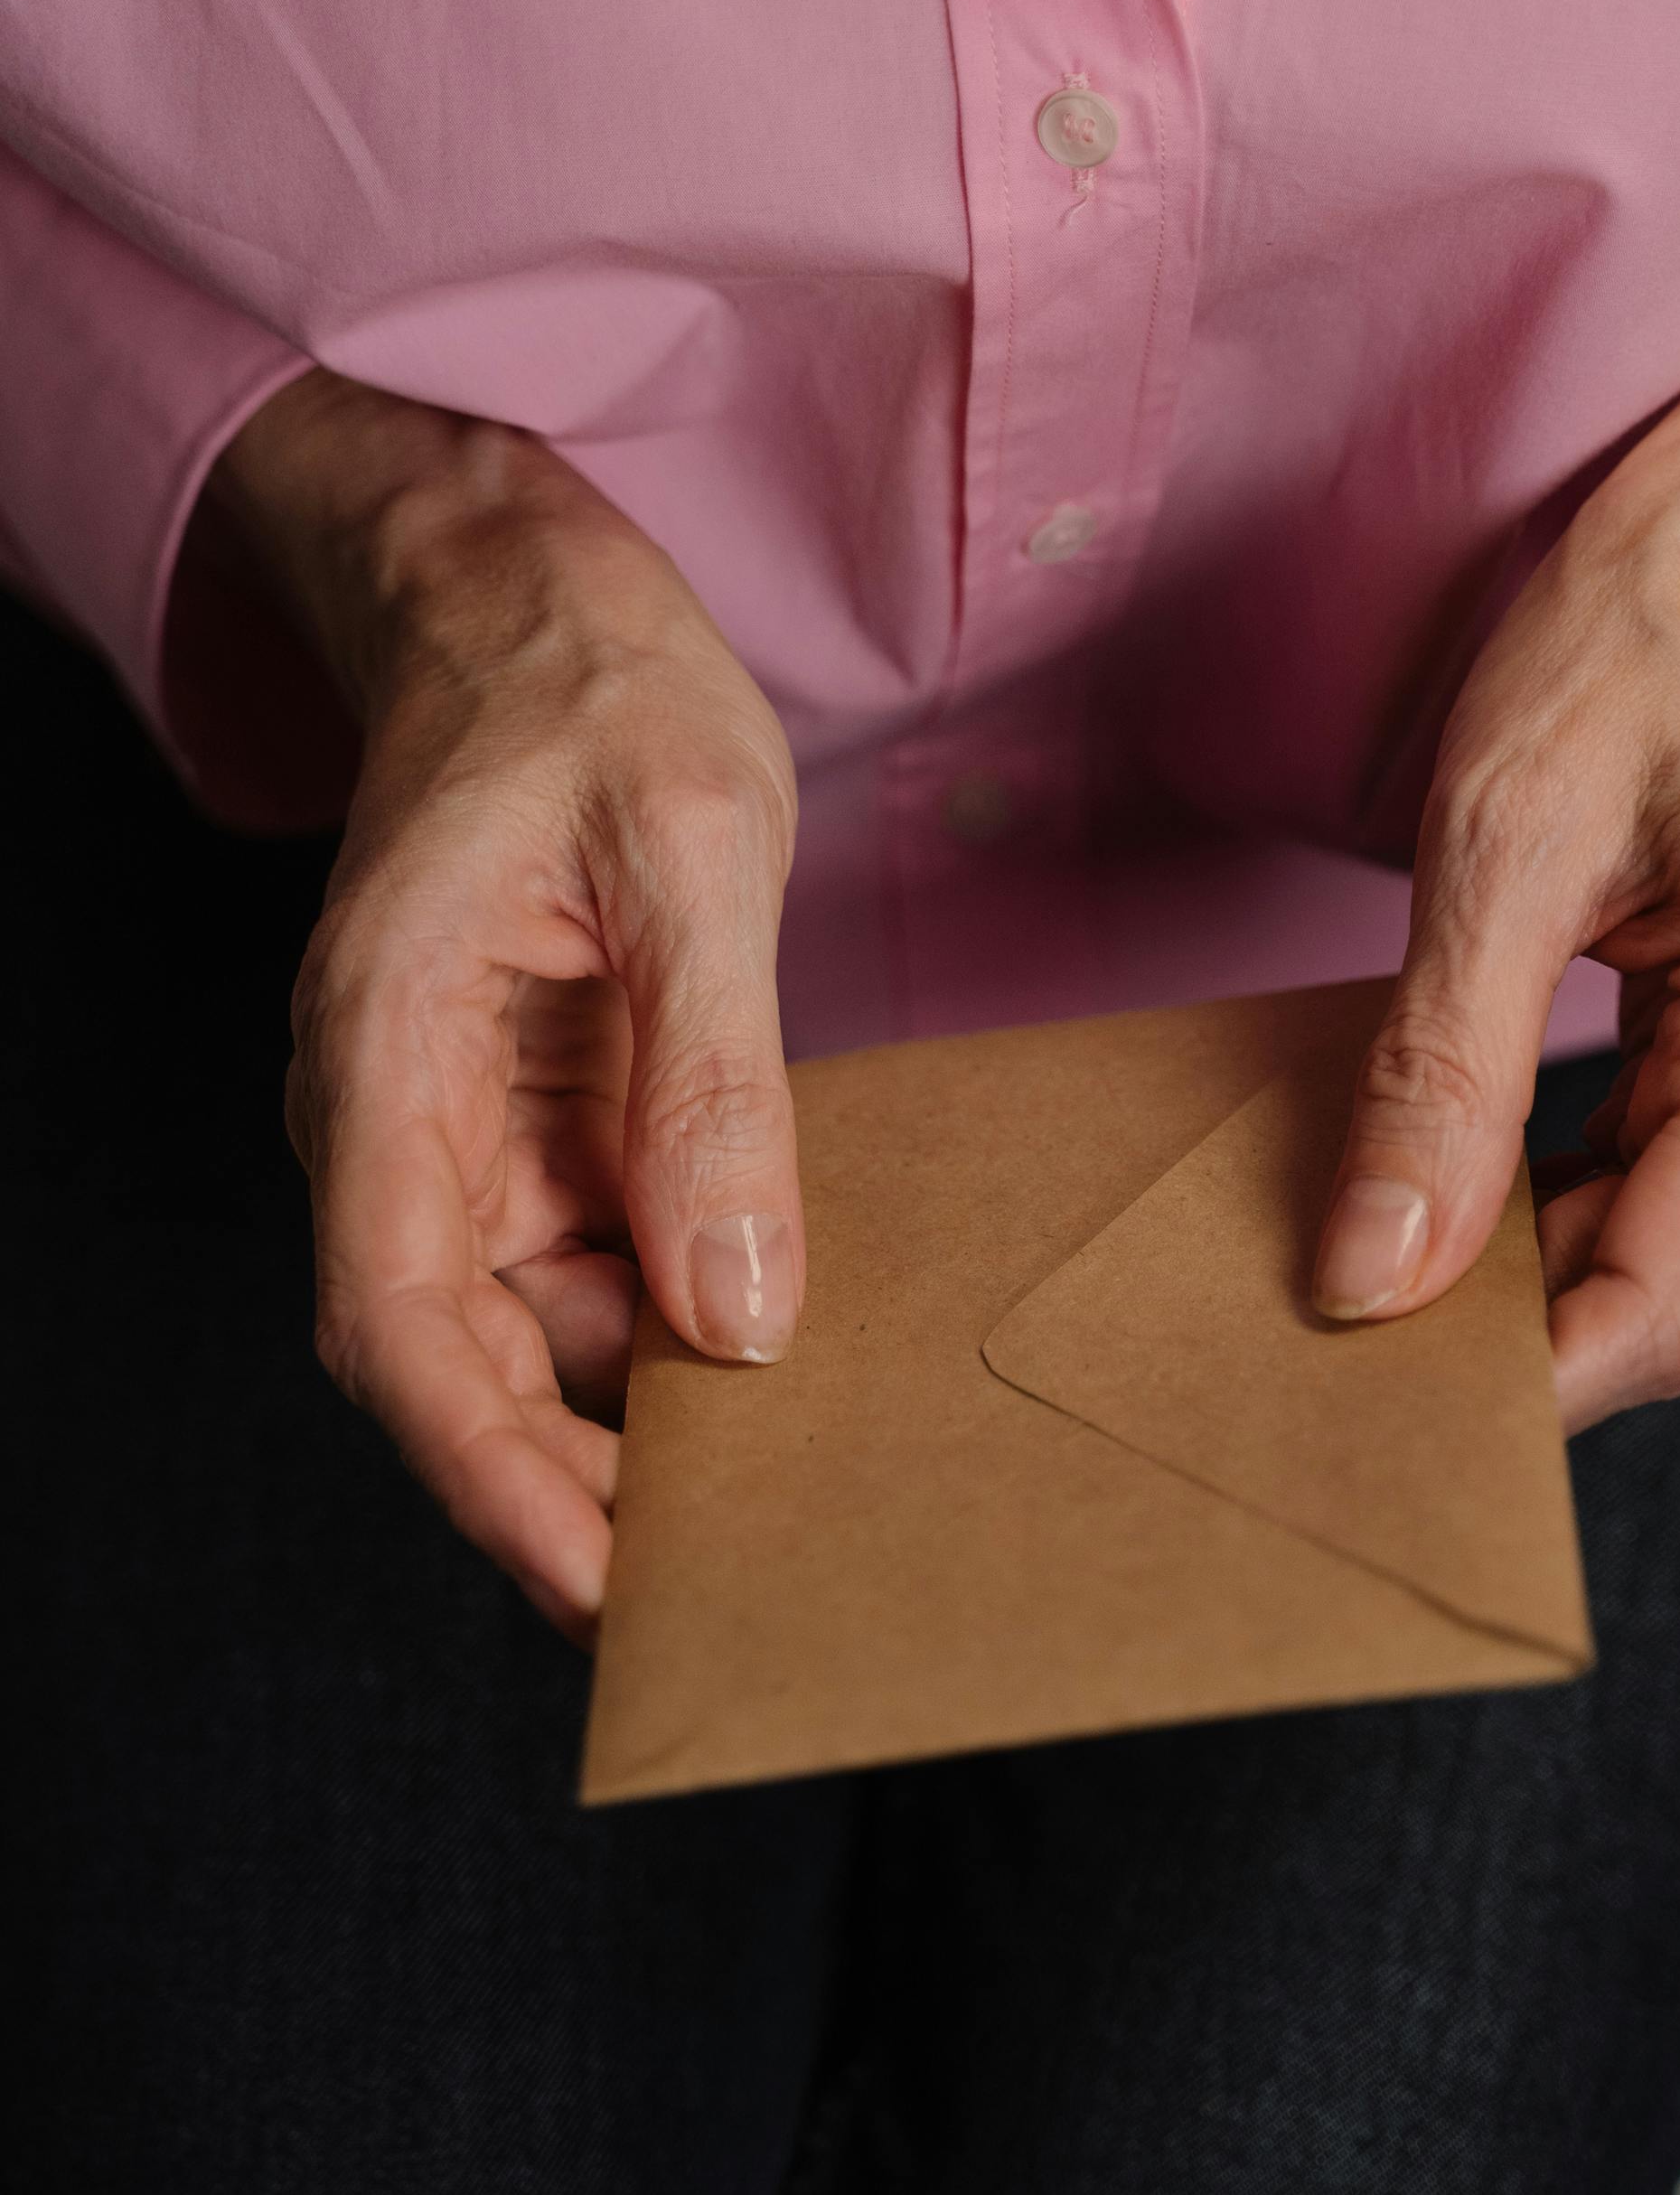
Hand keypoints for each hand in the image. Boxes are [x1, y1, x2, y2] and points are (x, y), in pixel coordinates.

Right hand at [203, 372, 805, 1633]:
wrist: (530, 596)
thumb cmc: (592, 686)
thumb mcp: (691, 853)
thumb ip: (711, 1081)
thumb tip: (735, 1309)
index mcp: (381, 1052)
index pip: (402, 1323)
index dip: (492, 1481)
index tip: (600, 1596)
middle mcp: (392, 1117)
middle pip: (457, 1364)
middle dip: (576, 1491)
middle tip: (731, 1597)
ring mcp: (456, 1128)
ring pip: (526, 1334)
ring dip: (634, 1422)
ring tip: (782, 1498)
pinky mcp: (529, 1119)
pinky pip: (586, 1265)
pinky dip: (669, 1329)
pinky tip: (771, 1362)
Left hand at [1312, 295, 1679, 1428]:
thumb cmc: (1660, 629)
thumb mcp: (1511, 835)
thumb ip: (1442, 1074)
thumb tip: (1370, 1278)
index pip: (1658, 1309)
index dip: (1505, 1388)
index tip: (1349, 1410)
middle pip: (1650, 1297)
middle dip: (1486, 1340)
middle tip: (1302, 1339)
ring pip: (1646, 1250)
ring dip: (1503, 1274)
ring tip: (1346, 1257)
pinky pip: (1651, 1181)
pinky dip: (1537, 1202)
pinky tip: (1429, 1182)